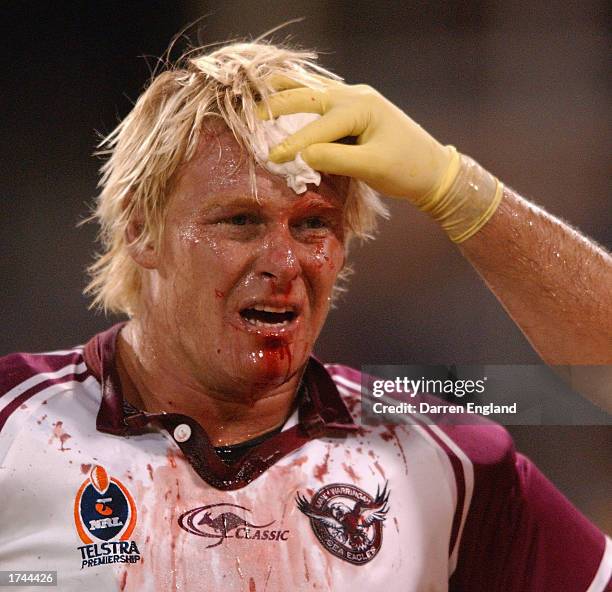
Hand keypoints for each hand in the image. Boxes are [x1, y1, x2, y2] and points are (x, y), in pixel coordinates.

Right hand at [257, 76, 453, 202]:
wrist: (433, 170)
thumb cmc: (406, 169)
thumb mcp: (371, 167)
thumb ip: (335, 159)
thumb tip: (301, 155)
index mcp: (361, 107)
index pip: (318, 125)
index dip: (293, 143)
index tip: (270, 157)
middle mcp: (355, 96)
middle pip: (308, 96)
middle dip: (278, 106)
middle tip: (251, 118)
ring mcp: (355, 99)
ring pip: (313, 92)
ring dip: (286, 95)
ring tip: (258, 98)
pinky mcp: (355, 111)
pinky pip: (321, 102)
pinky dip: (300, 102)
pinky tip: (284, 102)